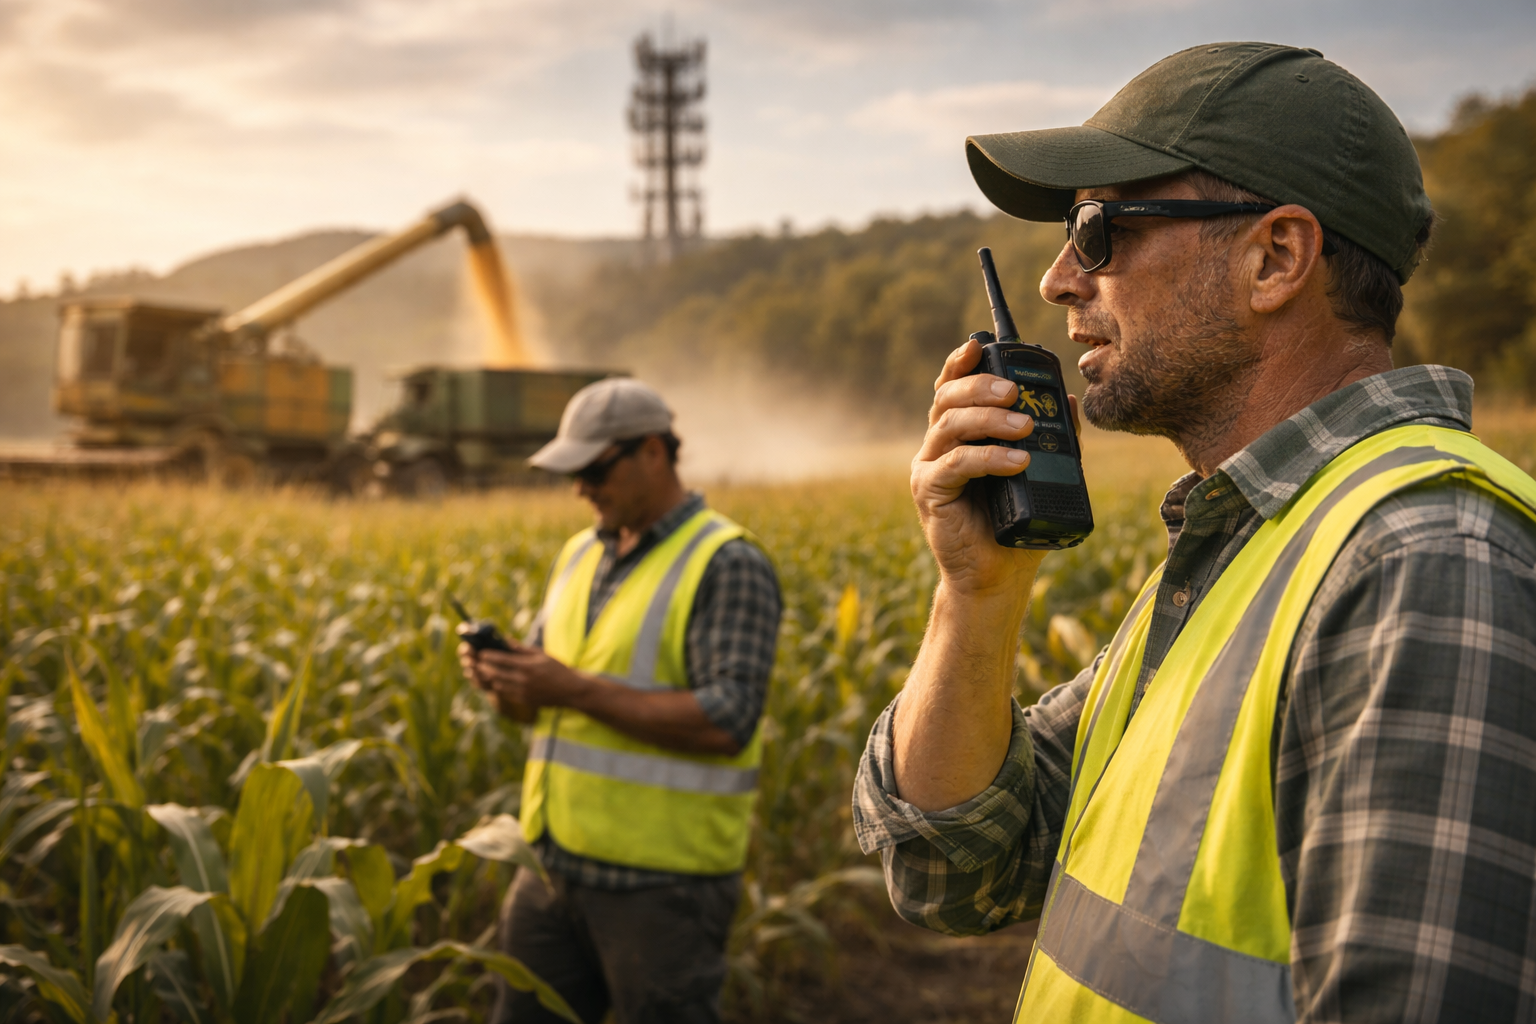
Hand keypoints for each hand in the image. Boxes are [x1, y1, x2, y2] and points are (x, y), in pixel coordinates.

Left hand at [457, 641, 568, 723]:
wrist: (570, 690)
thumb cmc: (557, 669)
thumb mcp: (542, 655)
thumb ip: (522, 649)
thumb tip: (507, 640)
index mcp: (527, 666)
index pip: (502, 660)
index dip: (489, 656)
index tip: (481, 653)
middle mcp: (523, 680)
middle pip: (496, 674)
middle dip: (484, 668)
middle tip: (478, 663)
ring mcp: (522, 692)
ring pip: (498, 685)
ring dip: (490, 678)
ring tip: (486, 672)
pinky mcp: (523, 700)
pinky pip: (506, 693)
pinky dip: (500, 687)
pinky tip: (498, 682)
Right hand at [911, 338, 1056, 595]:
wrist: (998, 577)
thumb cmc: (1017, 525)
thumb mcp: (1041, 474)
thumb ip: (1051, 438)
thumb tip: (1065, 399)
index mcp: (959, 435)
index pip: (953, 387)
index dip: (961, 362)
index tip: (980, 344)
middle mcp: (938, 446)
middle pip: (947, 398)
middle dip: (981, 386)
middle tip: (1014, 391)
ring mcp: (930, 468)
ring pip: (949, 426)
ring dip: (988, 419)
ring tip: (1023, 428)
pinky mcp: (929, 493)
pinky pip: (955, 465)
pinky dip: (987, 458)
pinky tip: (1015, 461)